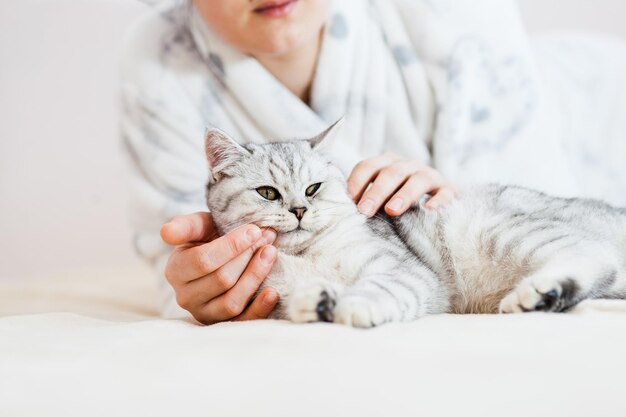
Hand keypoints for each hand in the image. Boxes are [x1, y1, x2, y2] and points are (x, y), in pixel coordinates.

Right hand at [160, 212, 278, 324]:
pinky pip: (243, 321)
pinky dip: (260, 308)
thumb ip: (185, 226)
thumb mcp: (198, 227)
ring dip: (255, 277)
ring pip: (232, 302)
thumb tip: (166, 233)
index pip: (203, 261)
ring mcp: (204, 314)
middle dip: (248, 256)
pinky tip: (273, 292)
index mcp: (176, 271)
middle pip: (222, 280)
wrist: (221, 258)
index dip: (231, 246)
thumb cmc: (209, 239)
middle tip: (267, 237)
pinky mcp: (224, 324)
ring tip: (270, 254)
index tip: (254, 230)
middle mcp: (186, 297)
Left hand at [347, 152, 455, 216]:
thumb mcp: (382, 195)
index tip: (349, 200)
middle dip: (376, 191)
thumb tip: (343, 211)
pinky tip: (428, 211)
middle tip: (365, 211)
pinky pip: (445, 192)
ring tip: (392, 210)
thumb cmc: (399, 199)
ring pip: (418, 179)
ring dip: (404, 194)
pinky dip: (438, 200)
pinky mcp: (448, 189)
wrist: (438, 200)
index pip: (369, 166)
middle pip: (391, 173)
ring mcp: (430, 175)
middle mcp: (408, 165)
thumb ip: (366, 199)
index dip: (357, 181)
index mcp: (387, 164)